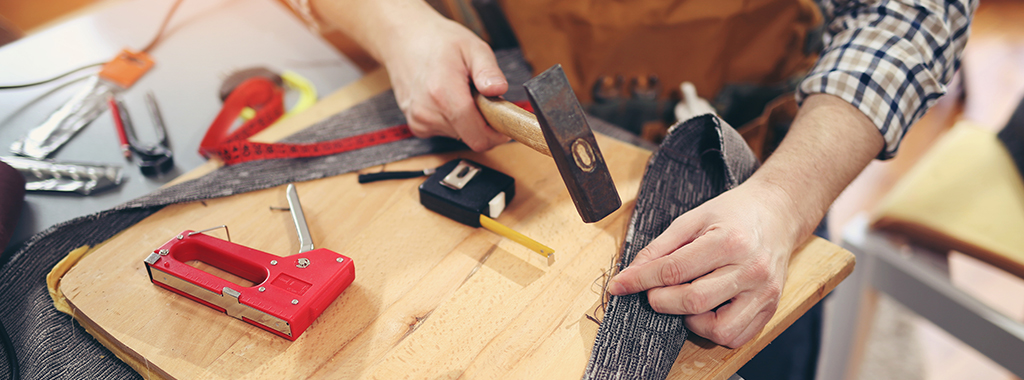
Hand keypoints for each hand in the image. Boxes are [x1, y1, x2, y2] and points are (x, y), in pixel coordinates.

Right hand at [380, 12, 509, 150]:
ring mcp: (420, 121)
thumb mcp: (472, 47)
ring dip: (467, 118)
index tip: (503, 119)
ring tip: (460, 91)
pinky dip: (453, 119)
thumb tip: (499, 90)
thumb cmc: (438, 41)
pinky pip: (445, 131)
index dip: (497, 133)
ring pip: (460, 135)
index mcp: (444, 94)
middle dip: (483, 121)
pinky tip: (446, 98)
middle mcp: (428, 113)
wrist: (405, 39)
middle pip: (471, 137)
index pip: (478, 137)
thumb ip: (488, 71)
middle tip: (480, 95)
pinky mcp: (416, 125)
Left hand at [607, 179, 802, 347]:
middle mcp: (751, 270)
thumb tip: (632, 273)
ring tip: (686, 301)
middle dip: (661, 301)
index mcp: (730, 241)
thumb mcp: (693, 218)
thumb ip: (661, 247)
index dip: (640, 280)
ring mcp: (763, 293)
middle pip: (693, 301)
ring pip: (718, 329)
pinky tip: (706, 310)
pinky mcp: (770, 309)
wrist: (778, 214)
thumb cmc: (734, 214)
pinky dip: (713, 330)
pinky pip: (736, 337)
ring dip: (691, 322)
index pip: (674, 270)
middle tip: (654, 292)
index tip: (619, 286)